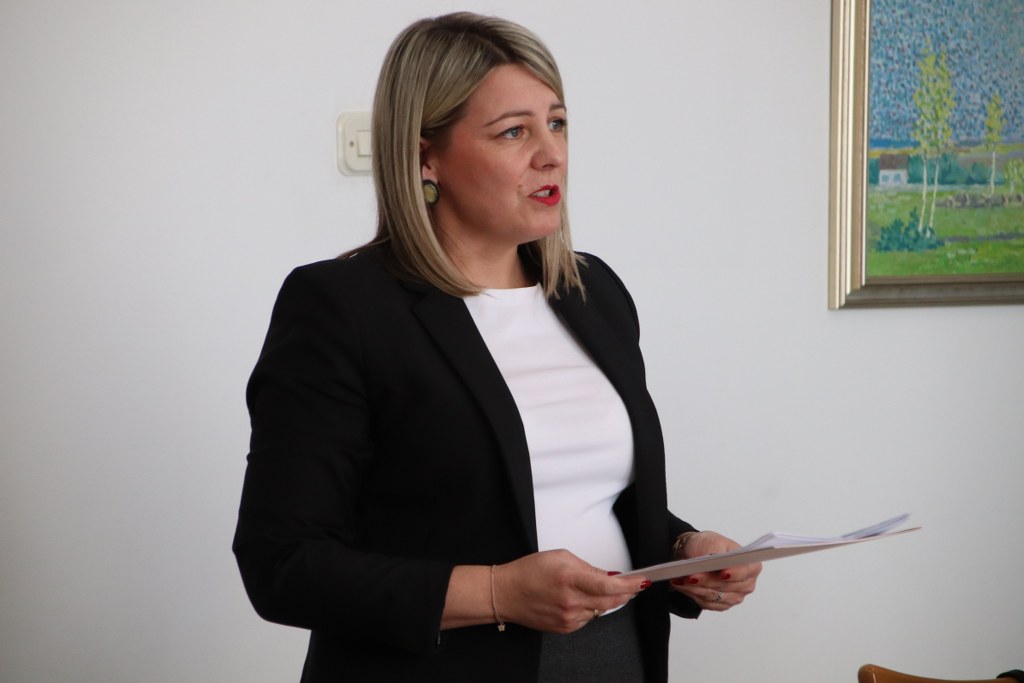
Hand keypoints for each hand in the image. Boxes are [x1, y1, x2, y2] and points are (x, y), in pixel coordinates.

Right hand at [494, 550, 649, 633]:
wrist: (506, 593)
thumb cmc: (528, 572)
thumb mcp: (559, 557)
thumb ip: (587, 567)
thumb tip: (609, 577)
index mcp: (569, 578)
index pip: (608, 586)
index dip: (629, 585)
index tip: (641, 581)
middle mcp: (570, 601)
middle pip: (610, 602)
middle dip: (624, 593)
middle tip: (632, 585)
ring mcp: (568, 618)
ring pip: (600, 611)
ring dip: (604, 600)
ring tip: (588, 588)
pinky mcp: (565, 628)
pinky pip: (588, 619)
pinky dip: (589, 609)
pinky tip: (577, 599)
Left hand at [669, 531, 760, 611]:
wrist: (698, 553)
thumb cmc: (710, 545)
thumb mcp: (713, 542)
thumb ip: (716, 552)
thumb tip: (714, 559)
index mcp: (751, 566)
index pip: (745, 572)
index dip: (734, 574)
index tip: (722, 573)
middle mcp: (746, 584)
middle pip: (726, 586)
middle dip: (706, 581)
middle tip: (690, 576)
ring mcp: (734, 597)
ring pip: (713, 596)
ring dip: (694, 589)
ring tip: (680, 579)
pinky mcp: (721, 605)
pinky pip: (706, 603)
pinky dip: (692, 594)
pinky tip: (681, 585)